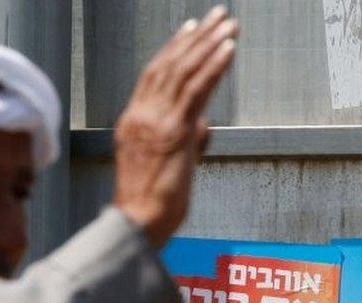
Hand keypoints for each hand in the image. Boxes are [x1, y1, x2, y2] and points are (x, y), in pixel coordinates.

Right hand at [112, 5, 237, 247]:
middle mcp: (140, 115)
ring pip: (182, 71)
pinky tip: (228, 49)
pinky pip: (195, 90)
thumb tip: (203, 126)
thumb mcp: (164, 165)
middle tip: (216, 15)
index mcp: (132, 122)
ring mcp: (155, 122)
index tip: (191, 30)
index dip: (173, 49)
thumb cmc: (150, 205)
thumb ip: (183, 140)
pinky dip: (213, 66)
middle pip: (168, 64)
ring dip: (208, 44)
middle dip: (195, 37)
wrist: (138, 223)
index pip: (153, 75)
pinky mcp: (174, 132)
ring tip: (228, 24)